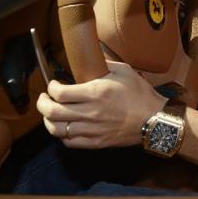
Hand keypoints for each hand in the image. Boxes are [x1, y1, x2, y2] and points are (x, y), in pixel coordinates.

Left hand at [37, 61, 166, 148]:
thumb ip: (104, 63)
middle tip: (44, 98)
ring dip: (48, 121)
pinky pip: (69, 142)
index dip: (51, 88)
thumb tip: (90, 55)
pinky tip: (65, 127)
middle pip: (52, 112)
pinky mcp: (95, 142)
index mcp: (96, 93)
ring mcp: (91, 130)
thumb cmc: (140, 94)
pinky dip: (62, 135)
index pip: (60, 93)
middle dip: (42, 104)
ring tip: (50, 113)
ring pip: (57, 129)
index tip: (53, 84)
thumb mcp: (124, 71)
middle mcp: (90, 113)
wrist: (155, 120)